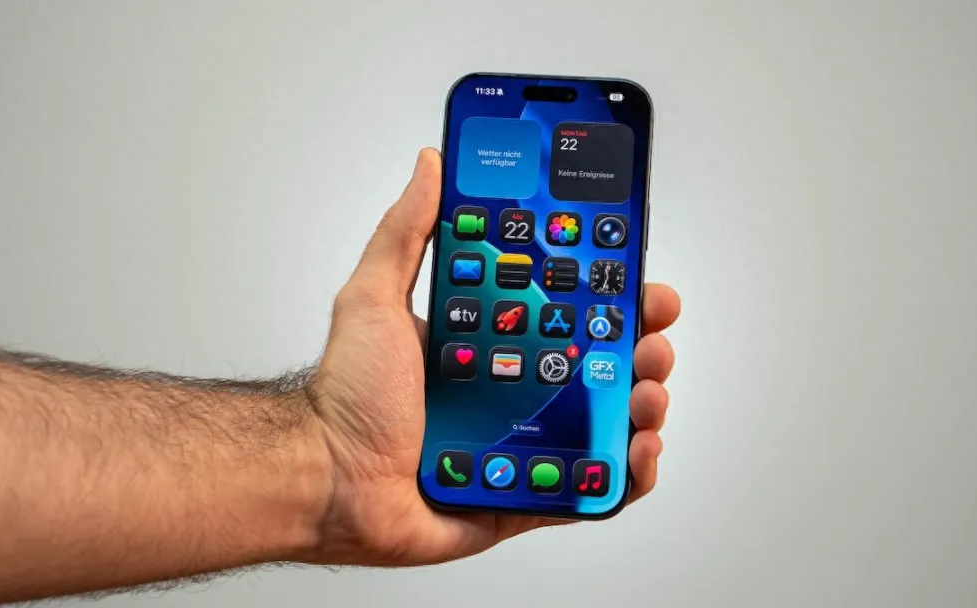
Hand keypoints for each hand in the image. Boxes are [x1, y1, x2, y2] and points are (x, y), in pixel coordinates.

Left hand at [303, 149, 679, 565]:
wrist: (327, 485)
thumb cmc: (346, 400)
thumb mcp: (372, 298)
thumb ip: (405, 232)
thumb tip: (430, 165)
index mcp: (486, 344)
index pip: (562, 308)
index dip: (605, 291)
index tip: (633, 274)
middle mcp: (510, 390)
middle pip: (597, 361)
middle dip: (639, 342)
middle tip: (649, 333)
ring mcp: (523, 445)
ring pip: (605, 420)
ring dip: (643, 400)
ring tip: (646, 391)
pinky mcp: (525, 496)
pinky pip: (590, 487)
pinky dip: (627, 472)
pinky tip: (638, 449)